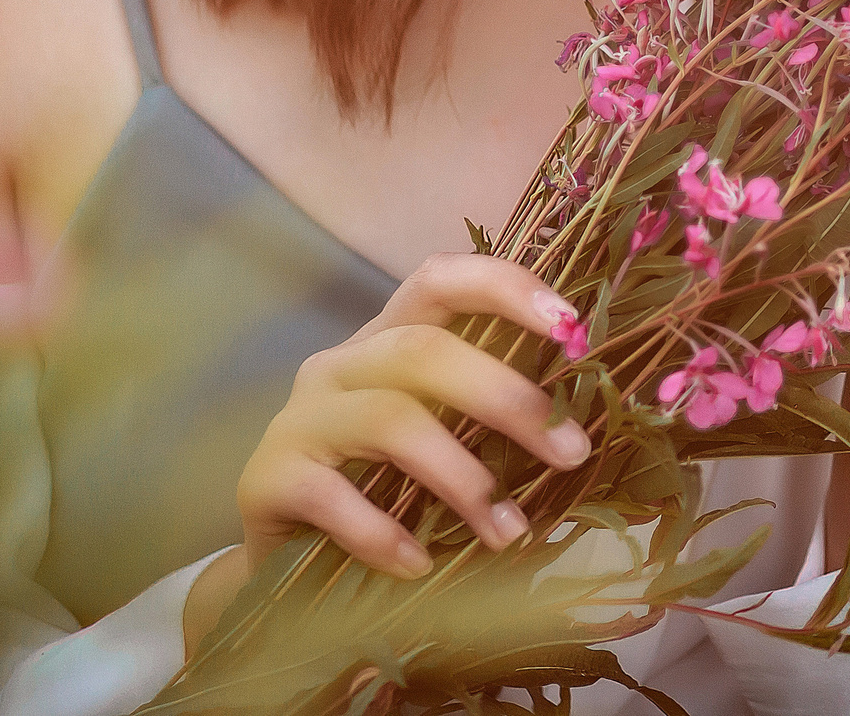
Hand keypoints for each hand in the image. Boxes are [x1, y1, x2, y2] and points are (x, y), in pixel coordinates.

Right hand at [183, 254, 592, 650]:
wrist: (286, 568)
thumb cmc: (384, 497)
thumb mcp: (442, 449)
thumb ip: (490, 428)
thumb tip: (580, 433)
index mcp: (388, 341)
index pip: (440, 281)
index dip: (504, 287)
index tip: (572, 328)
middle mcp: (341, 364)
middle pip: (424, 351)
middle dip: (508, 399)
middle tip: (571, 454)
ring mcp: (300, 417)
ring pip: (391, 419)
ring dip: (463, 477)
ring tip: (509, 532)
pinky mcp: (269, 476)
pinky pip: (334, 496)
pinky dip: (386, 534)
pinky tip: (420, 566)